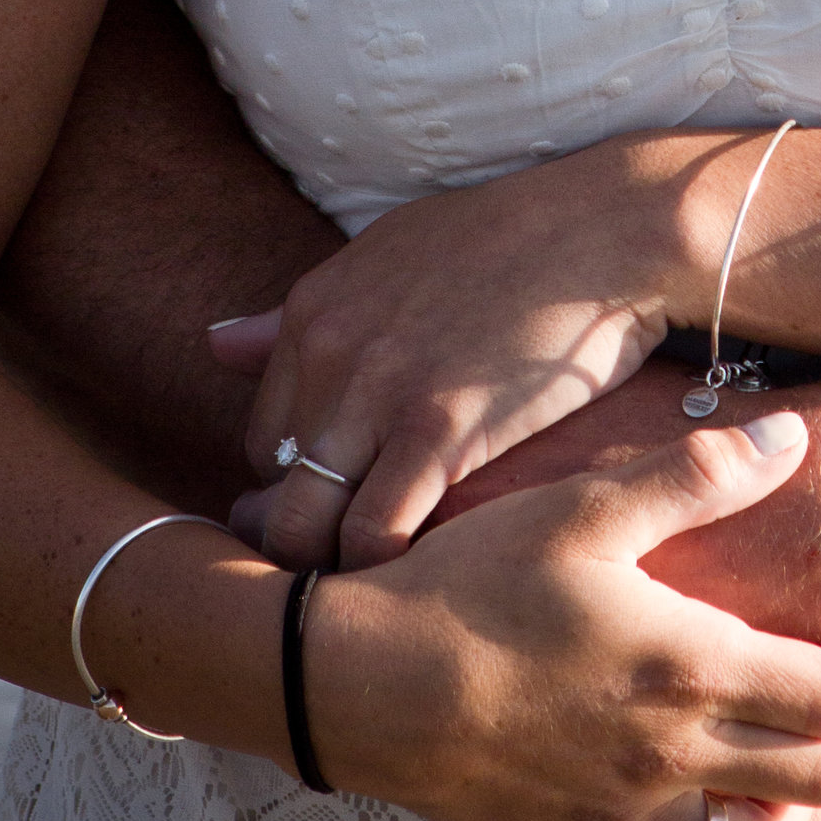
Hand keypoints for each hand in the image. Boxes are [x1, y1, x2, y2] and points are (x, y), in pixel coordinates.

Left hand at [221, 162, 669, 556]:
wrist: (605, 227)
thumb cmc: (511, 240)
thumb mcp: (390, 253)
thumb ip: (303, 312)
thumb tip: (214, 345)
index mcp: (313, 310)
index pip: (263, 439)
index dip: (304, 486)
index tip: (351, 511)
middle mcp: (328, 350)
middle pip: (275, 489)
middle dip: (309, 534)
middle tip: (360, 564)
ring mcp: (379, 389)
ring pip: (306, 525)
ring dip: (333, 568)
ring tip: (381, 592)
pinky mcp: (439, 427)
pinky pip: (372, 533)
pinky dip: (381, 570)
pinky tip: (419, 579)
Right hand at [221, 349, 820, 820]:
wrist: (360, 683)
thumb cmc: (475, 581)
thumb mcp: (584, 507)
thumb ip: (696, 473)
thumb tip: (792, 435)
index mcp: (688, 669)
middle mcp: (673, 760)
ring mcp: (630, 820)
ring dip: (798, 818)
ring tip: (784, 758)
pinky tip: (716, 813)